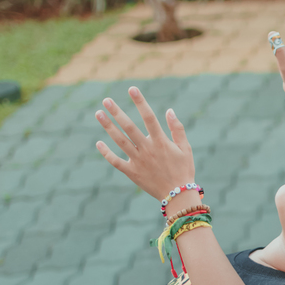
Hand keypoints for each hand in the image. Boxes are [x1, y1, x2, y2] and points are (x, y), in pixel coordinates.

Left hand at [95, 87, 195, 203]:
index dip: (140, 102)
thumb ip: (177, 129)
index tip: (132, 89)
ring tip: (98, 114)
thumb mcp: (185, 148)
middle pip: (129, 127)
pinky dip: (106, 153)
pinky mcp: (132, 173)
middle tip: (106, 100)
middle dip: (117, 112)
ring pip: (120, 141)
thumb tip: (169, 111)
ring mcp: (138, 161)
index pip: (149, 117)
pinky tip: (98, 143)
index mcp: (161, 142)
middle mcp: (147, 149)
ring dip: (108, 127)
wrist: (178, 196)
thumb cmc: (184, 170)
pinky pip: (116, 162)